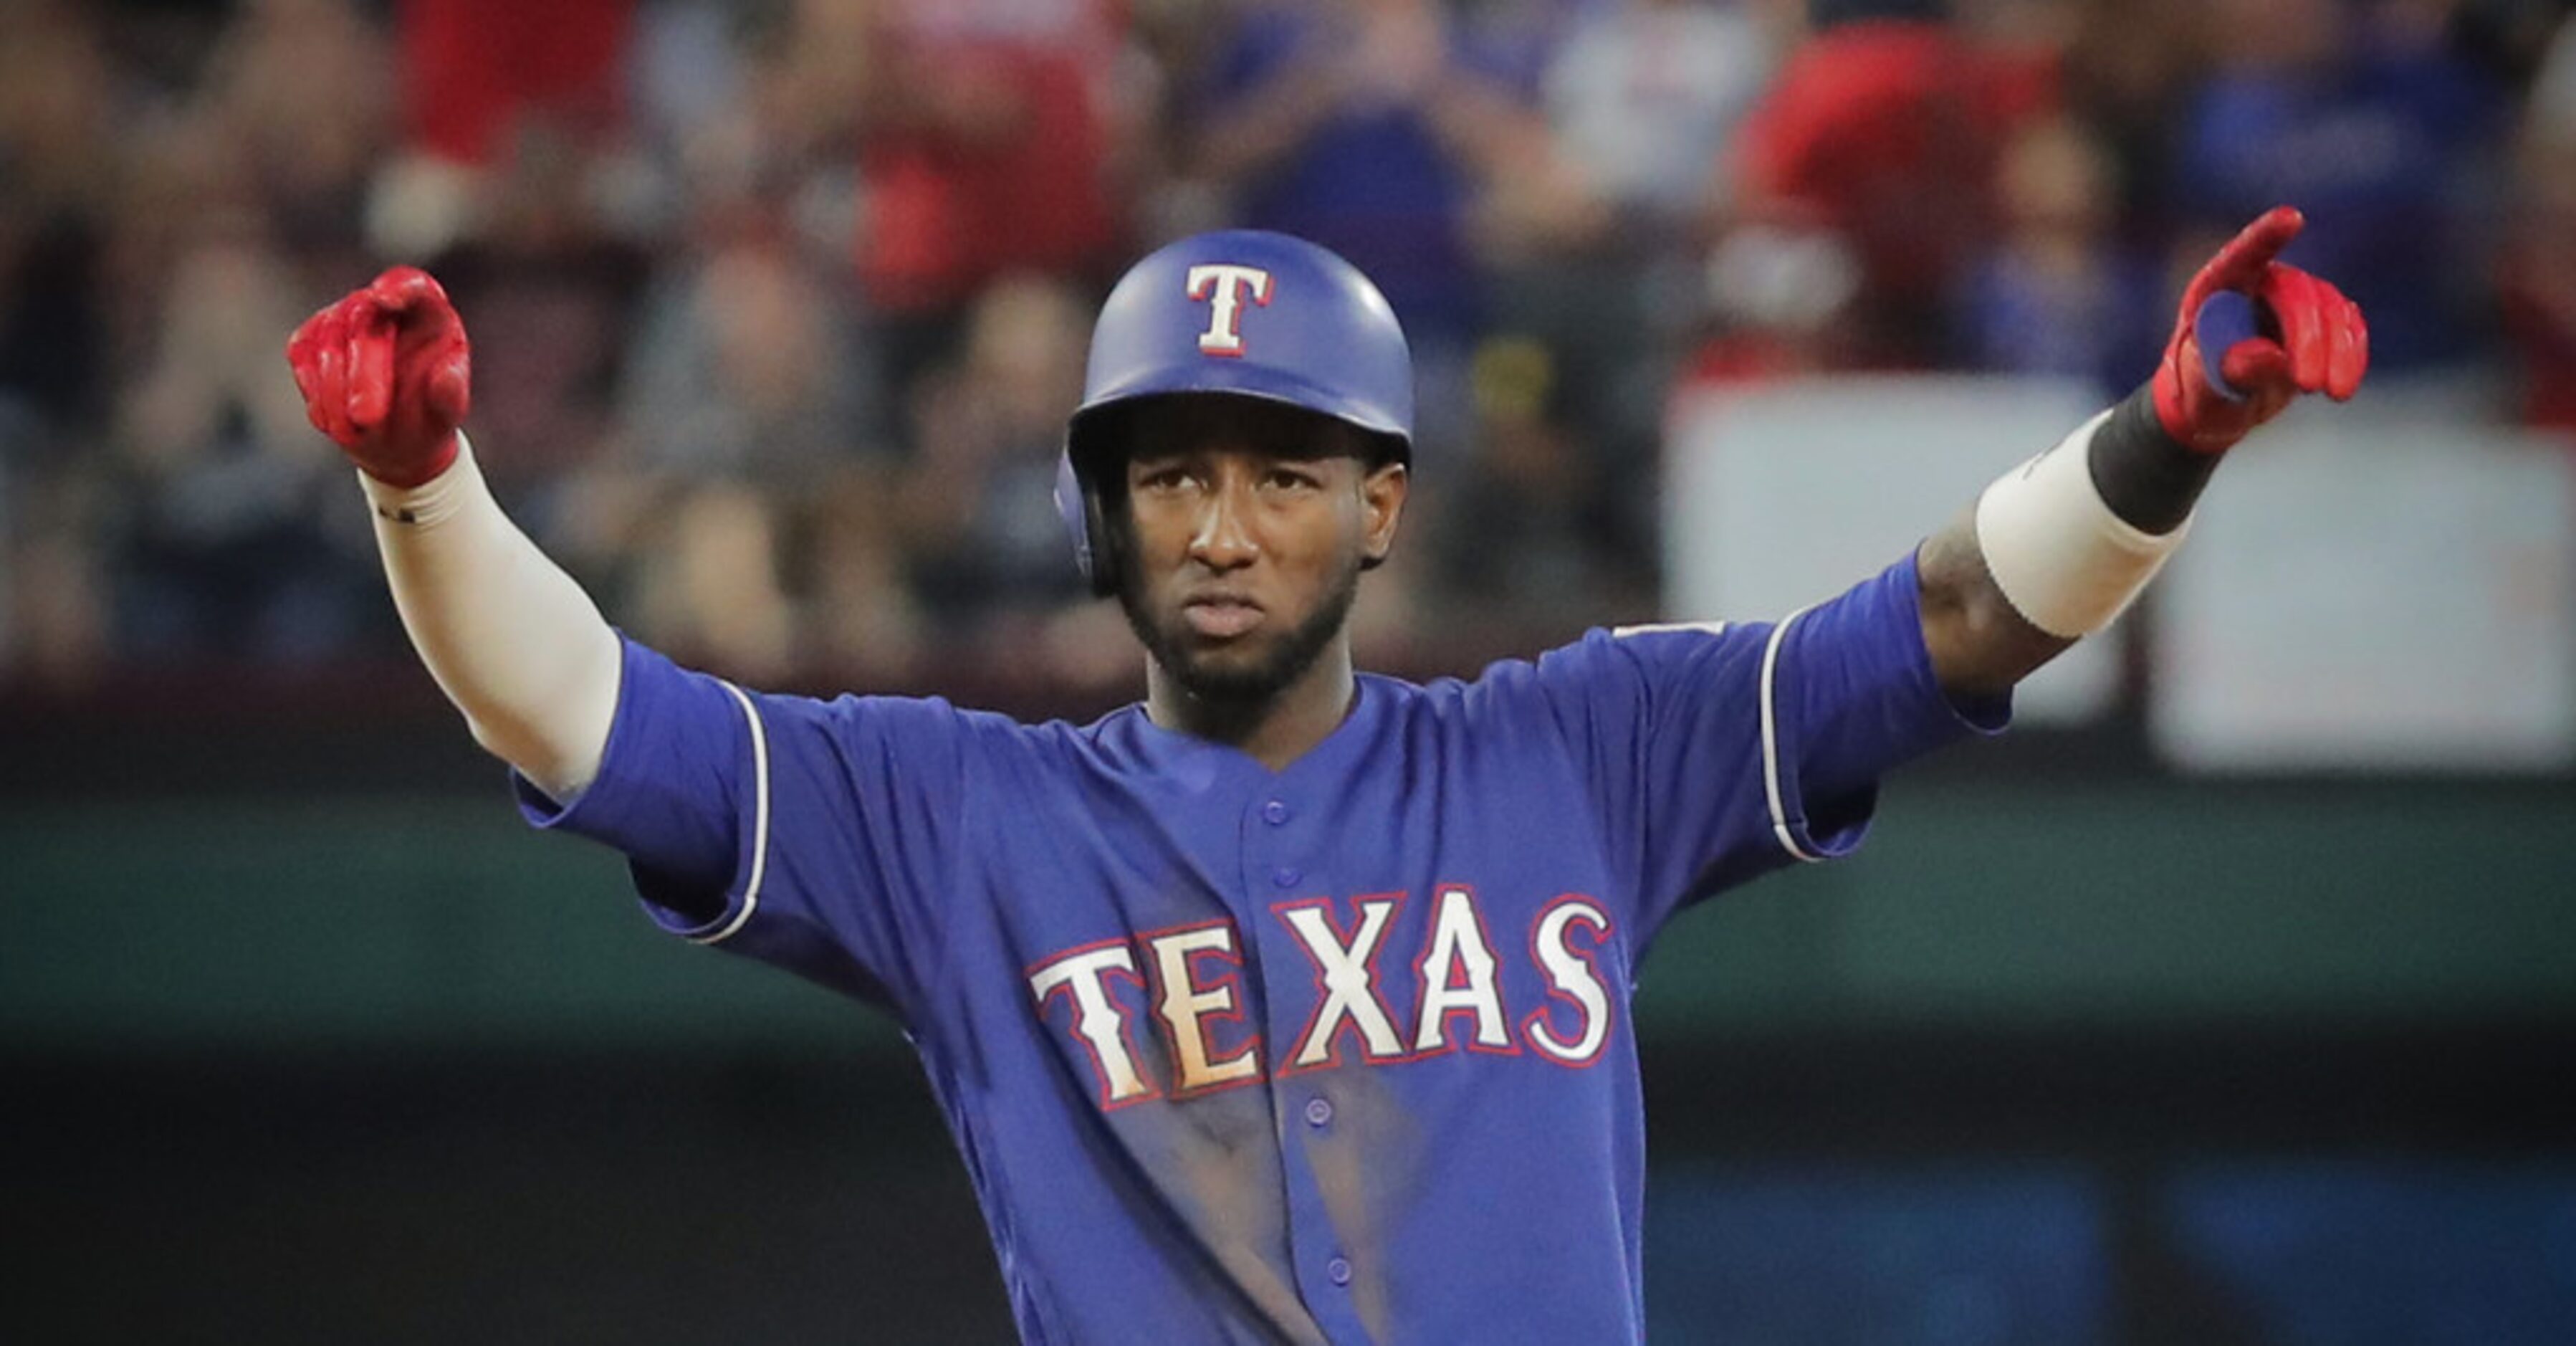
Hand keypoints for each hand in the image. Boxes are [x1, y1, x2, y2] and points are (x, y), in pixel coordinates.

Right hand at [285, 266, 470, 487]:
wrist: (398, 439)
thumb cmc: (430, 415)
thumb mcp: (448, 411)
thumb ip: (451, 393)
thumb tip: (447, 373)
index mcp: (427, 312)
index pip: (412, 284)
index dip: (398, 286)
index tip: (385, 298)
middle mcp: (381, 305)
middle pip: (363, 317)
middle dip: (363, 371)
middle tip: (368, 418)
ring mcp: (341, 318)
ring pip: (328, 339)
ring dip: (336, 390)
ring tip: (352, 433)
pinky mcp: (309, 339)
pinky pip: (303, 355)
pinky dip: (316, 391)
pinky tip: (333, 422)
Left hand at [2151, 206, 2368, 453]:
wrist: (2216, 407)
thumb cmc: (2196, 393)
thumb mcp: (2201, 390)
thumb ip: (2228, 372)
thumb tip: (2272, 356)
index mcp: (2216, 290)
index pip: (2242, 256)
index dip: (2266, 235)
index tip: (2292, 218)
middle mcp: (2258, 284)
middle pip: (2295, 292)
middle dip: (2308, 337)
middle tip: (2307, 385)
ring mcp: (2293, 299)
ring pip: (2331, 308)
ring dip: (2338, 351)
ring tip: (2333, 395)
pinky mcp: (2322, 320)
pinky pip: (2348, 327)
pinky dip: (2352, 355)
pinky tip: (2344, 387)